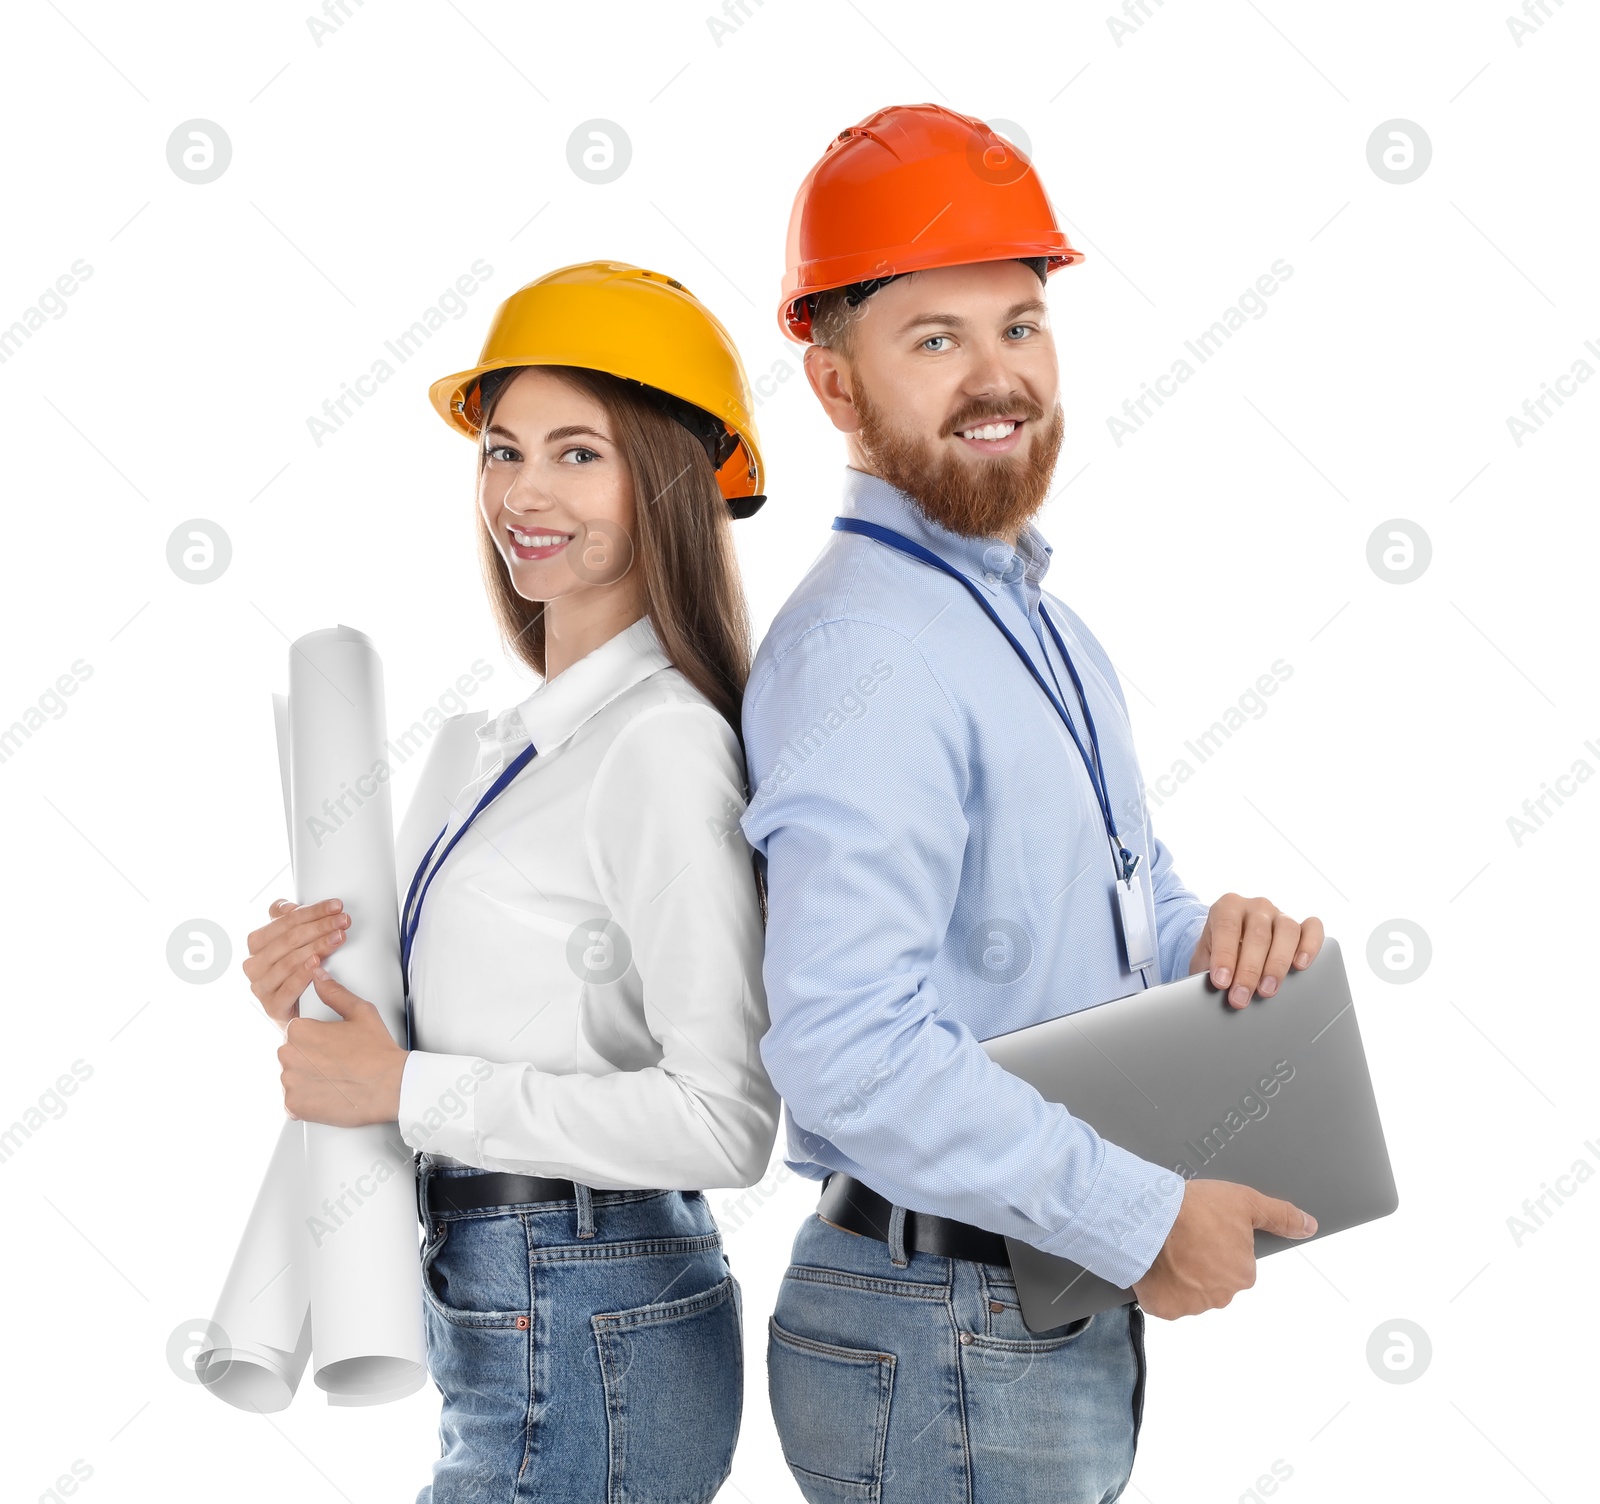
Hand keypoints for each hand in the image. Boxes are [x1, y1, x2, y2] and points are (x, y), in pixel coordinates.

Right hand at [242, 897, 350, 1027]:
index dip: (313, 911)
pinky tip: (318, 963)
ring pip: (290, 960)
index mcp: (256, 943)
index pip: (285, 921)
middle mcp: (253, 964)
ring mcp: (260, 986)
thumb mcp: (290, 943)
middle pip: (289, 939)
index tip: (336, 906)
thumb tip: (288, 907)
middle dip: (320, 926)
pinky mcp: (272, 1007)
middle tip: (343, 920)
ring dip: (318, 946)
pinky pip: (289, 987)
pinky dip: (304, 974)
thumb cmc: (294, 972)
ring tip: (339, 937)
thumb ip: (286, 921)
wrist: (295, 1012)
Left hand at [278, 967, 407, 1126]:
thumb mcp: (360, 1012)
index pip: (296, 1033)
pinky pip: (293, 1103)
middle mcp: (288, 1055)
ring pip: (292, 1079)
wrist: (391, 1087)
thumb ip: (334, 992)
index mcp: (299, 1030)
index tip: (332, 1047)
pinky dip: (307, 1102)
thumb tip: (318, 975)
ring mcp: (289, 1083)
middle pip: (291, 1055)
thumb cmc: (377, 1052)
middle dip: (309, 1060)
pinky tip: (329, 1094)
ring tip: (335, 1080)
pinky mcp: (294, 1106)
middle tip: (336, 1063)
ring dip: (307, 1080)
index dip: (316, 1040)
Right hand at [1132, 1178, 1315, 1319]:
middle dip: (1200, 1262)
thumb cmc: (1195, 1209)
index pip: (1234, 1263)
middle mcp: (1222, 1296)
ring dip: (1180, 1274)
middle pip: (1212, 1279)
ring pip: (1189, 1291)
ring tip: (1165, 1246)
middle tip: (1183, 1237)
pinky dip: (1159, 1287)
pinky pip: (1164, 1301)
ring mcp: (1192, 1306)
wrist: (1149, 1219)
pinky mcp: (1164, 1309)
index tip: (1203, 1229)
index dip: (1217, 1243)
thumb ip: (1280, 1216)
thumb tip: (1309, 1226)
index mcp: (1243, 1274)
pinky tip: (1154, 1266)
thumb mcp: (1245, 1201)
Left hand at [1188, 894, 1323, 1008]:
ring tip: (1267, 990)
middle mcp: (1255, 906)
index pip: (1227, 927)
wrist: (1229, 946)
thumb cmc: (1217, 953)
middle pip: (1258, 934)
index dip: (1224, 956)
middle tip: (1241, 997)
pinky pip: (1312, 929)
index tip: (1221, 982)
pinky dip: (1310, 946)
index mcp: (1227, 906)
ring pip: (1287, 931)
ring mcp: (1280, 914)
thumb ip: (1207, 970)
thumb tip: (1214, 993)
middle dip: (1249, 971)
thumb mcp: (1204, 959)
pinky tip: (1300, 965)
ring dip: (1277, 964)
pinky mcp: (1301, 926)